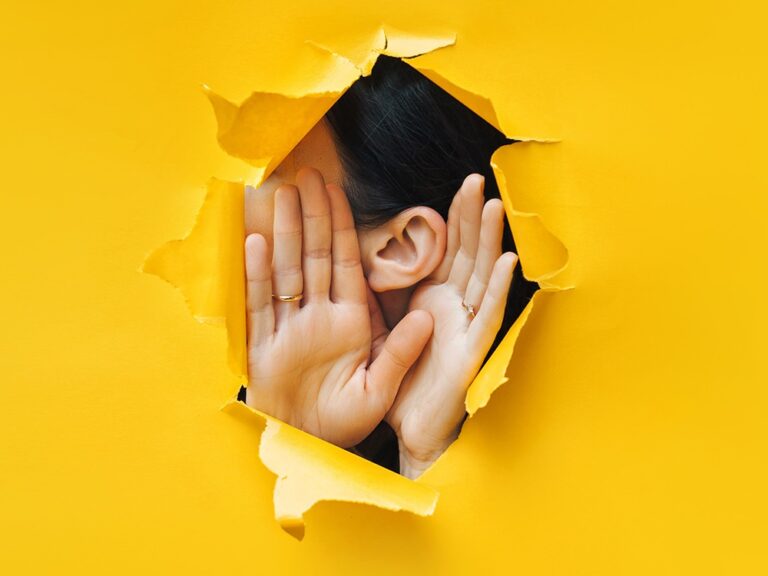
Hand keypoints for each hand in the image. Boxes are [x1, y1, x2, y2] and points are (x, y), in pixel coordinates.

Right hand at [244, 168, 432, 447]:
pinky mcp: (262, 344)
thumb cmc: (344, 422)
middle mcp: (318, 316)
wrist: (308, 445)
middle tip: (306, 175)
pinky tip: (255, 242)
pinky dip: (256, 274)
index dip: (343, 226)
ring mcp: (288, 327)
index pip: (347, 263)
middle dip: (311, 216)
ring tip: (280, 195)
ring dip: (283, 233)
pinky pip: (258, 303)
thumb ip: (400, 353)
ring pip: (286, 270)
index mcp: (349, 321)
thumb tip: (428, 317)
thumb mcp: (379, 389)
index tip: (338, 191)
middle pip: (314, 256)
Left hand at [385, 174, 517, 477]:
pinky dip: (499, 289)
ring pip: (481, 277)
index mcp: (433, 299)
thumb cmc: (404, 379)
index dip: (453, 219)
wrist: (411, 429)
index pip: (446, 251)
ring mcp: (466, 329)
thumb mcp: (388, 326)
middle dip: (472, 218)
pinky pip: (487, 317)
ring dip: (490, 243)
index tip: (459, 186)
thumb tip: (377, 254)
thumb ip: (388, 293)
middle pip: (466, 255)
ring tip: (497, 207)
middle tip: (477, 180)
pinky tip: (507, 261)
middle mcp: (454, 308)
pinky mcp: (471, 354)